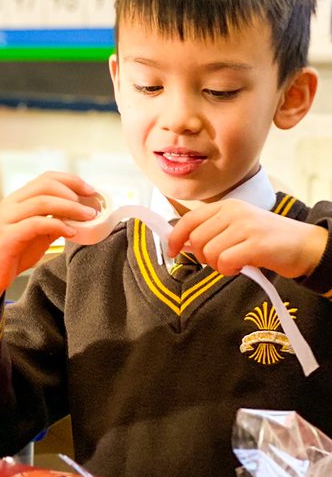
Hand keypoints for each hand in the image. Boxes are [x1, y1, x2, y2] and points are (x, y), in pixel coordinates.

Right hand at [0, 172, 103, 322]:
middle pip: (46, 185)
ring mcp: (7, 218)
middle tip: (93, 205)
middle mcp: (11, 204)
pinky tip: (72, 233)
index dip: (71, 180)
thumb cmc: (13, 254)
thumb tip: (82, 214)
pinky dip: (58, 225)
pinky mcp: (7, 236)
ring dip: (70, 208)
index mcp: (18, 199)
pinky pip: (36, 224)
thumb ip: (55, 221)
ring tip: (88, 217)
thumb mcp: (39, 234)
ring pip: (42, 201)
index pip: (46, 178)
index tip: (91, 191)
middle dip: (74, 192)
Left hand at [167, 199, 327, 278]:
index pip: (190, 219)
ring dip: (218, 265)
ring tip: (234, 263)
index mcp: (227, 206)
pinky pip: (225, 261)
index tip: (172, 251)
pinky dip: (229, 270)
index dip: (176, 237)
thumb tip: (183, 243)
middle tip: (219, 262)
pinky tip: (241, 267)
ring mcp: (246, 226)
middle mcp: (235, 212)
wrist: (305, 245)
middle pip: (197, 239)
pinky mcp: (256, 244)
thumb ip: (213, 232)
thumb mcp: (238, 228)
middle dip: (202, 257)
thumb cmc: (268, 240)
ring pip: (210, 252)